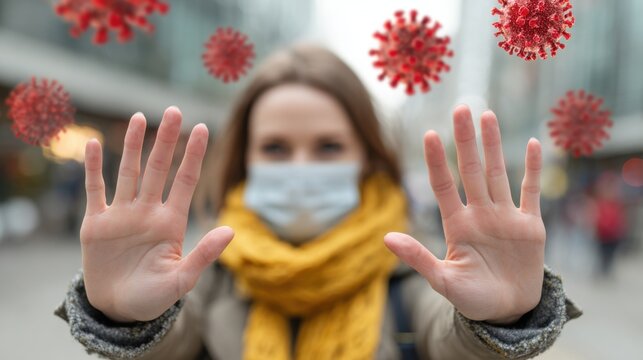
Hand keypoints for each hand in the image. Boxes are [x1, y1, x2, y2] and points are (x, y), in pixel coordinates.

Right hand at [80, 107, 233, 321]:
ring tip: (139, 118)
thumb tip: (231, 231)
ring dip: (134, 145)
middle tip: (174, 110)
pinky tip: (95, 144)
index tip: (203, 128)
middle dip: (166, 140)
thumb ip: (204, 255)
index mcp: (171, 222)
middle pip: (158, 168)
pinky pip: (95, 190)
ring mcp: (122, 215)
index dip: (193, 155)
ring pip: (128, 172)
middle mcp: (148, 212)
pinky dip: (93, 168)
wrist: (117, 311)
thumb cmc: (153, 297)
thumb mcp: (181, 280)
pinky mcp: (96, 224)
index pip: (185, 181)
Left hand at [384, 105, 544, 323]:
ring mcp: (505, 217)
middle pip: (471, 169)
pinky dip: (534, 169)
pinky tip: (534, 143)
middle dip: (465, 139)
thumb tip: (386, 237)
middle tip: (462, 108)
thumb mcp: (442, 281)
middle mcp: (479, 214)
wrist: (508, 312)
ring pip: (498, 172)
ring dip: (494, 145)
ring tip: (488, 115)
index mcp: (457, 225)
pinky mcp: (530, 225)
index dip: (436, 161)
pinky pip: (531, 191)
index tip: (429, 134)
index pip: (443, 185)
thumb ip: (418, 258)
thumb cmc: (472, 298)